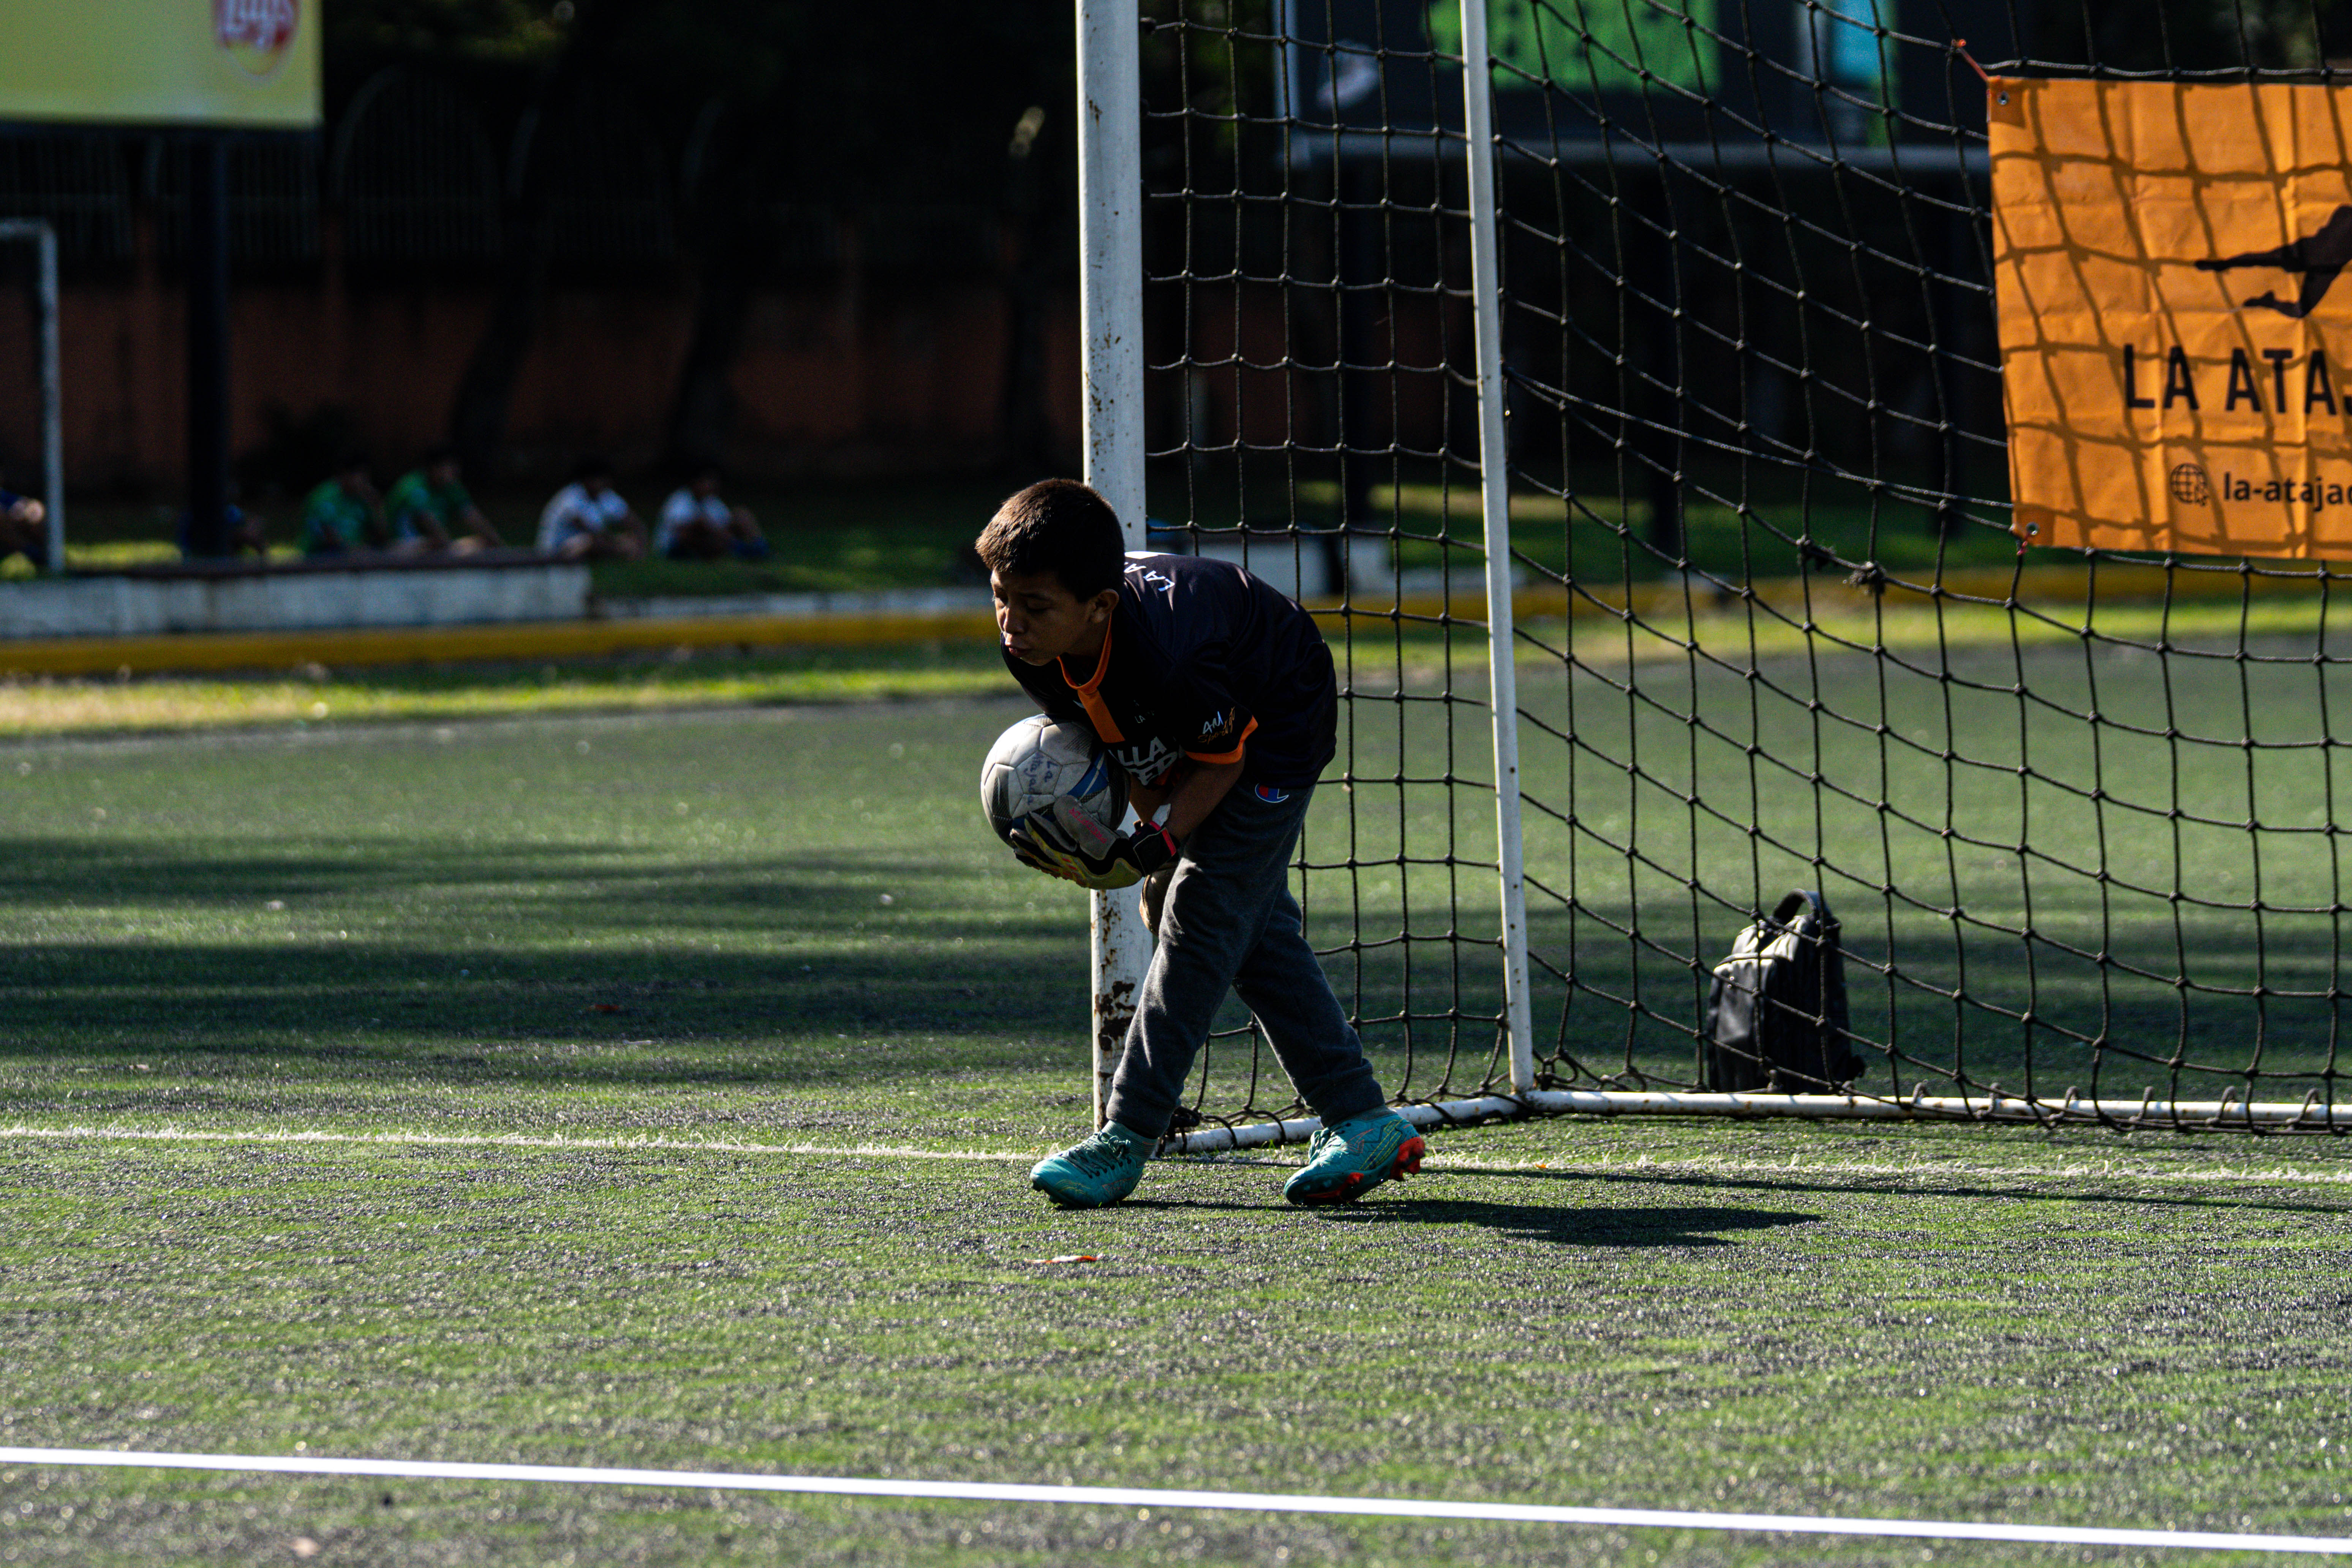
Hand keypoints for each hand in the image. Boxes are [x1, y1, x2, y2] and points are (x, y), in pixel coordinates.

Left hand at [1014, 799, 1178, 889]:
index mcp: (1076, 862)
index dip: (1036, 832)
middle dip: (1028, 847)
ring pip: (1051, 865)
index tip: (1024, 819)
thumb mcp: (1101, 832)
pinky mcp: (1087, 874)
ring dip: (1035, 857)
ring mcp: (1080, 875)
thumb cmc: (1122, 846)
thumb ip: (1079, 818)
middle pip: (1045, 859)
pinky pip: (1062, 867)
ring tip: (1020, 852)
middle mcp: (1074, 871)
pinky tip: (1048, 856)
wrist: (1141, 864)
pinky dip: (1050, 861)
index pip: (1050, 845)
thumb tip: (1059, 803)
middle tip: (1011, 837)